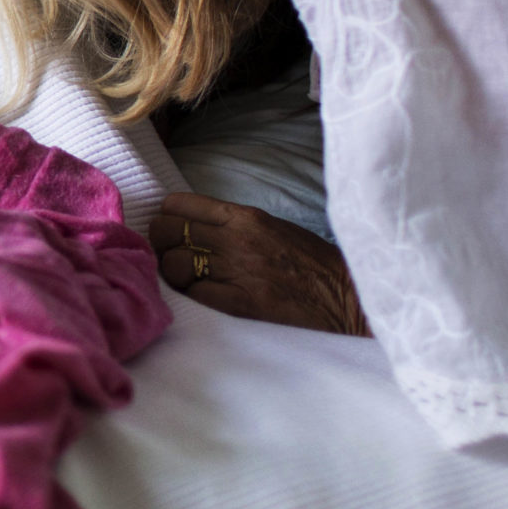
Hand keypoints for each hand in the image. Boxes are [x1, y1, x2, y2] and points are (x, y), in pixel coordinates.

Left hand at [147, 191, 369, 336]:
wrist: (347, 296)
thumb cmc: (311, 262)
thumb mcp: (272, 227)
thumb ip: (232, 225)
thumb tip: (192, 225)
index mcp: (245, 217)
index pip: (179, 204)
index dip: (165, 216)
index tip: (167, 226)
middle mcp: (237, 240)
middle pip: (167, 231)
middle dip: (160, 242)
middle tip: (169, 254)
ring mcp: (238, 272)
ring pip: (173, 264)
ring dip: (172, 272)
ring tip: (185, 278)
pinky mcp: (241, 304)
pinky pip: (194, 293)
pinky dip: (191, 294)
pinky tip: (200, 295)